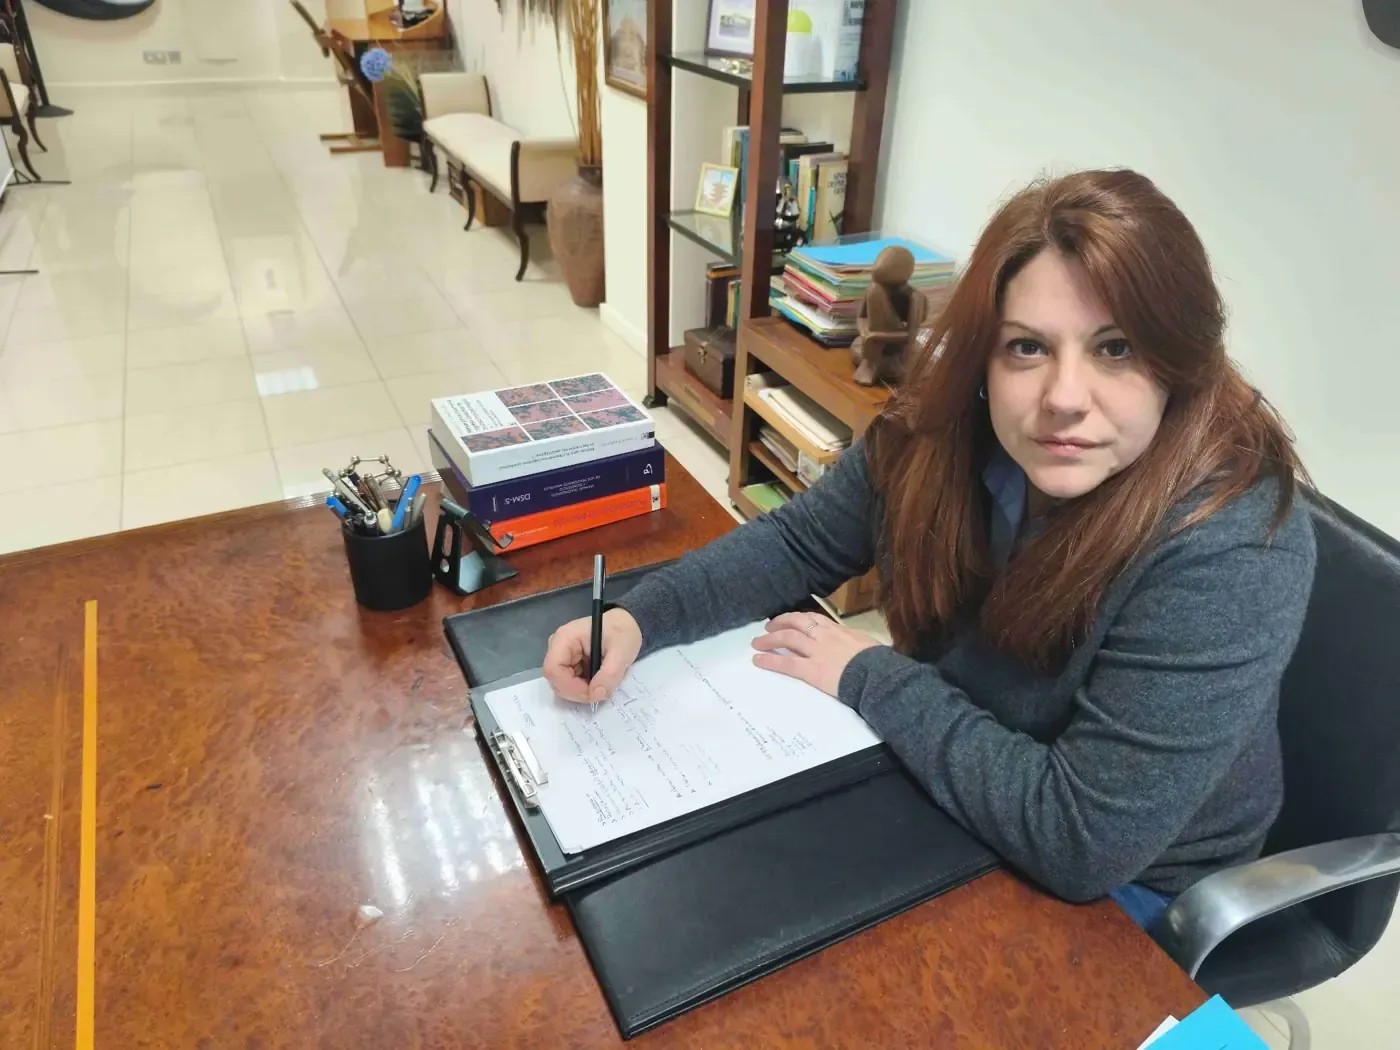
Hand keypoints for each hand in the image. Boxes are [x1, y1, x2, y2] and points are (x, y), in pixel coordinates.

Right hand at [543, 608, 642, 704]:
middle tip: (600, 693)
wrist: (626, 626)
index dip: (570, 687)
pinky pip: (569, 684)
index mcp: (565, 638)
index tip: (593, 693)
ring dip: (580, 692)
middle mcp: (557, 647)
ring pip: (561, 685)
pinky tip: (597, 682)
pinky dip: (583, 689)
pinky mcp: (568, 665)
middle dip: (577, 692)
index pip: (553, 669)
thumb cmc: (622, 633)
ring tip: (601, 686)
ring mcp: (561, 657)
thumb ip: (609, 674)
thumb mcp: (622, 652)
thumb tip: (596, 695)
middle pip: (555, 680)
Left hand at [751, 612, 881, 698]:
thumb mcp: (867, 643)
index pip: (814, 618)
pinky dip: (770, 660)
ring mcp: (816, 652)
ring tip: (757, 643)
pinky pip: (786, 663)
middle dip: (779, 623)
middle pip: (796, 623)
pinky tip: (758, 660)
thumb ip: (855, 641)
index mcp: (838, 630)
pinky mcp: (811, 670)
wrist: (877, 675)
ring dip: (769, 640)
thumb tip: (856, 644)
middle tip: (768, 627)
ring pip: (787, 639)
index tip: (789, 620)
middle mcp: (824, 636)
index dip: (797, 618)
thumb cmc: (878, 661)